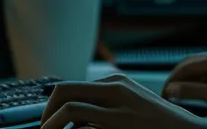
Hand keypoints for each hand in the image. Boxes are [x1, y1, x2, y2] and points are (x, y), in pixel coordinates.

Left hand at [42, 74, 206, 128]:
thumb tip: (76, 121)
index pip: (71, 87)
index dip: (52, 106)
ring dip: (50, 123)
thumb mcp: (131, 109)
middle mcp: (115, 87)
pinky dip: (65, 128)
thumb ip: (106, 109)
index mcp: (117, 83)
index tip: (47, 122)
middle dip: (45, 111)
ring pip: (68, 104)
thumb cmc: (162, 126)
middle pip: (63, 90)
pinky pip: (80, 119)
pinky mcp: (121, 121)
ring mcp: (119, 104)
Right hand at [163, 50, 206, 119]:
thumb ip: (194, 90)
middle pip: (192, 64)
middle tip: (167, 95)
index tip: (163, 94)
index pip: (188, 64)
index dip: (173, 78)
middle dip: (177, 78)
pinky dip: (196, 82)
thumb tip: (170, 89)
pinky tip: (192, 93)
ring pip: (199, 69)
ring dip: (186, 80)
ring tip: (177, 95)